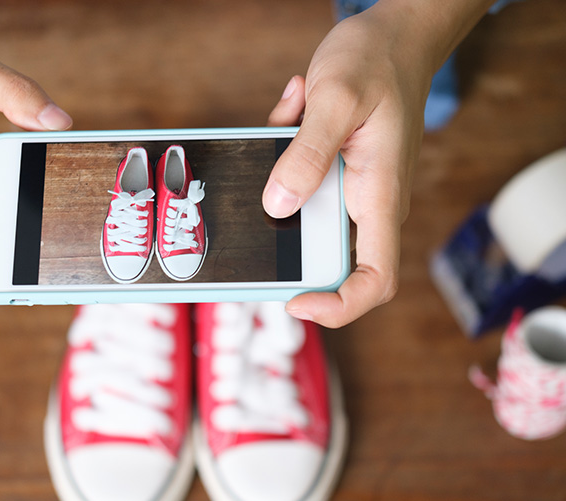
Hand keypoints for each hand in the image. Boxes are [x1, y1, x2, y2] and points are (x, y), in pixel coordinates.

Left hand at [264, 8, 428, 327]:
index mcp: (379, 196)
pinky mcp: (333, 175)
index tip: (296, 302)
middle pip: (330, 258)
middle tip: (261, 200)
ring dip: (282, 183)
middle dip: (288, 240)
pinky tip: (292, 111)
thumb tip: (279, 206)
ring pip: (305, 216)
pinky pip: (298, 185)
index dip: (340, 306)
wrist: (396, 36)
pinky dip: (283, 156)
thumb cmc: (378, 61)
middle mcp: (367, 203)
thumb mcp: (336, 100)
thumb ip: (307, 155)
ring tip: (290, 120)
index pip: (376, 278)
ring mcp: (350, 191)